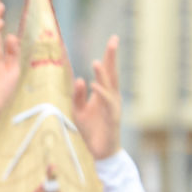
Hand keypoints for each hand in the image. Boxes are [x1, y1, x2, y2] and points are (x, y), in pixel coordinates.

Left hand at [74, 35, 121, 159]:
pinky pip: (107, 103)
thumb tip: (79, 79)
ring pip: (110, 87)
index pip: (106, 72)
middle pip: (112, 74)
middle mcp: (110, 97)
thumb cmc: (90, 131)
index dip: (108, 56)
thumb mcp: (78, 112)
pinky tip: (94, 85)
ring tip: (96, 61)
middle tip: (114, 40)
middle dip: (112, 57)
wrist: (98, 153)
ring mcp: (113, 107)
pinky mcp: (112, 118)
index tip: (113, 39)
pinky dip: (102, 93)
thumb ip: (77, 96)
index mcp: (103, 94)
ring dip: (103, 74)